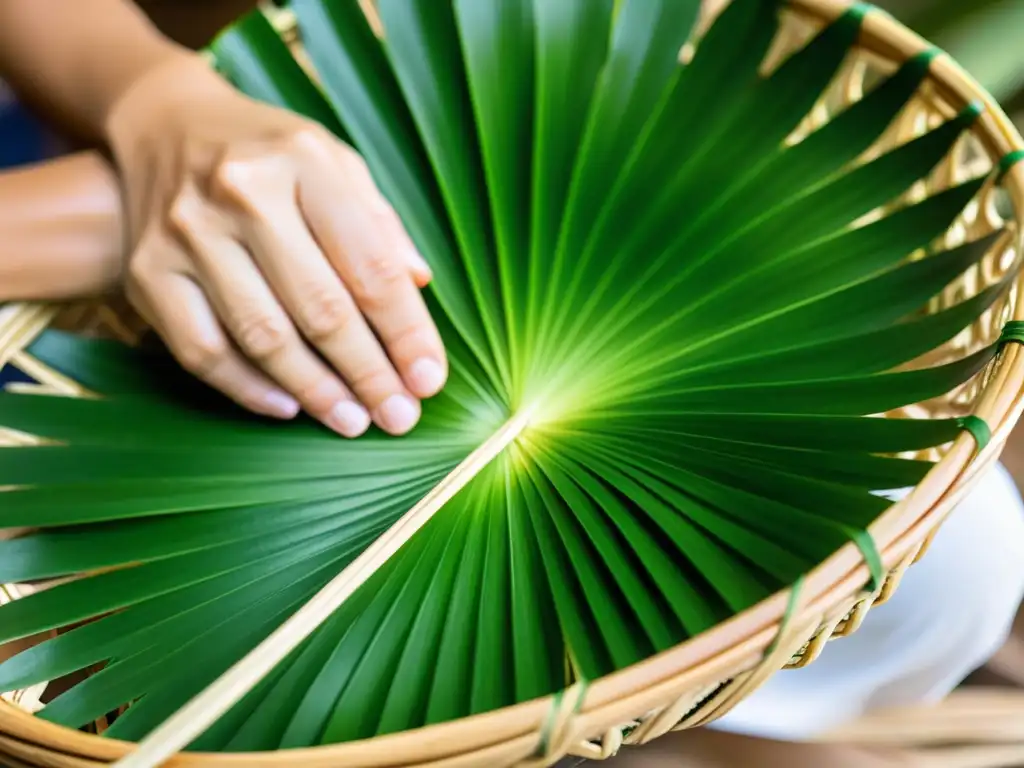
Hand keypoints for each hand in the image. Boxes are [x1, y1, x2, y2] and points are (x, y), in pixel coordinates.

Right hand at [105, 54, 444, 436]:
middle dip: (369, 374)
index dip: (407, 333)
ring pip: (263, 337)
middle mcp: (242, 194)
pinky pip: (202, 351)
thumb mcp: (337, 164)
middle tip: (399, 417)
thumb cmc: (273, 154)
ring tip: (353, 421)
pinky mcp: (147, 272)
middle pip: (321, 309)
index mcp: (305, 162)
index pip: (370, 266)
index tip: (429, 380)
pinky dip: (248, 389)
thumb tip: (420, 286)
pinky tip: (289, 408)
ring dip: (316, 391)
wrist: (167, 124)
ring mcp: (187, 234)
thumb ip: (380, 224)